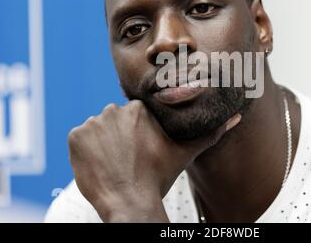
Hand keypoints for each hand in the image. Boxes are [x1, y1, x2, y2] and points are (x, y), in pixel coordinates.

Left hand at [67, 100, 240, 221]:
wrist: (130, 201)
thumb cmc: (158, 177)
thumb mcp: (185, 153)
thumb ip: (210, 133)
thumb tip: (235, 117)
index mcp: (139, 109)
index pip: (133, 117)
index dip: (136, 135)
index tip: (140, 150)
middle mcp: (114, 110)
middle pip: (115, 122)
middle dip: (119, 138)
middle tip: (128, 159)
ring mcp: (92, 123)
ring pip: (98, 130)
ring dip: (103, 144)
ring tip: (115, 163)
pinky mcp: (75, 137)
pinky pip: (80, 140)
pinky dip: (86, 151)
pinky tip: (100, 164)